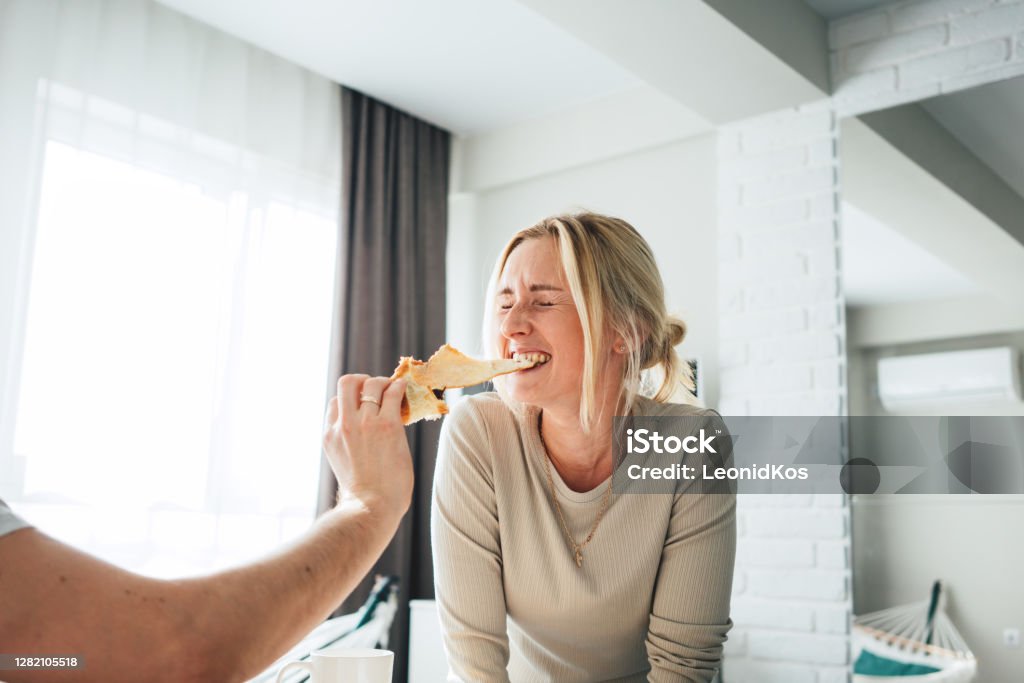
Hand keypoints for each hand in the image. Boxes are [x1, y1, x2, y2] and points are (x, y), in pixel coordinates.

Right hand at [323, 375, 412, 518]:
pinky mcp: (387, 425)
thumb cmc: (362, 494)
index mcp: (330, 435)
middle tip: (377, 389)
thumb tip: (364, 434)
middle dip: (363, 380)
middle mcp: (344, 425)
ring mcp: (365, 423)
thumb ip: (346, 443)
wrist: (370, 508)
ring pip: (372, 384)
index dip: (352, 399)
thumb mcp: (342, 463)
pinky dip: (400, 387)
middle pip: (347, 382)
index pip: (336, 402)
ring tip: (394, 390)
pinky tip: (405, 392)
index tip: (366, 404)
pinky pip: (393, 393)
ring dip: (384, 383)